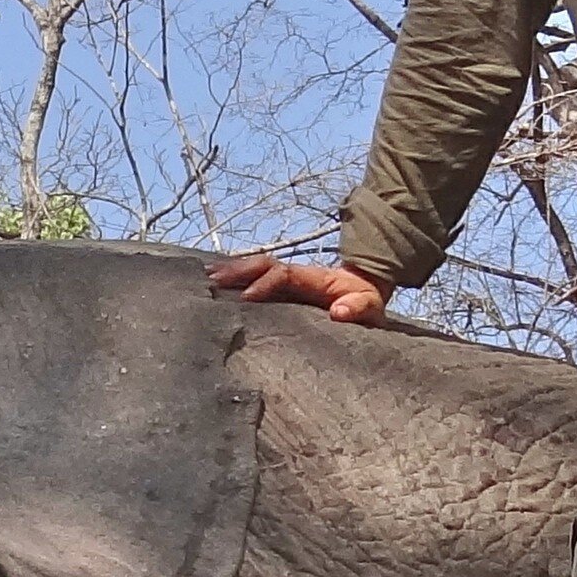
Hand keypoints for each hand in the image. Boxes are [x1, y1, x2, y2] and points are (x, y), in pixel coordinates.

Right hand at [211, 250, 392, 323]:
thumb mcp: (370, 307)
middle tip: (213, 281)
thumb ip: (358, 308)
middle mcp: (297, 274)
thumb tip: (338, 312)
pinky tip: (217, 279)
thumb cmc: (366, 302)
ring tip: (206, 277)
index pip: (283, 275)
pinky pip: (256, 276)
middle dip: (238, 271)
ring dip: (232, 270)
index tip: (246, 298)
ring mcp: (289, 278)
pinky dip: (236, 275)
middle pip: (263, 264)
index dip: (265, 284)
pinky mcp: (283, 286)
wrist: (367, 290)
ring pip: (256, 267)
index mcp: (313, 278)